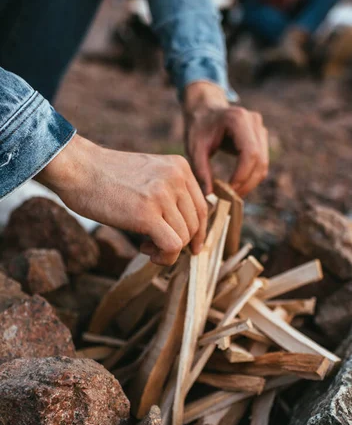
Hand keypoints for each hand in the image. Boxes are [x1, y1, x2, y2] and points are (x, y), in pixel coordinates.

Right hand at [37, 134, 207, 265]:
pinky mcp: (147, 213)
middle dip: (180, 243)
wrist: (76, 168)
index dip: (198, 232)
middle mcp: (176, 178)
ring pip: (184, 237)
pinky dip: (163, 257)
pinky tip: (145, 250)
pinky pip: (172, 246)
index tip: (191, 247)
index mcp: (179, 167)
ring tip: (145, 246)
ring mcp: (163, 194)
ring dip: (166, 251)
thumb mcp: (148, 175)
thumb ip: (169, 192)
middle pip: (194, 225)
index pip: (202, 207)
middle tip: (155, 246)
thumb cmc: (105, 176)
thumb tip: (187, 230)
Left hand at [183, 82, 268, 196]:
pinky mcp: (261, 138)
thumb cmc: (198, 127)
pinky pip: (261, 163)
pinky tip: (236, 186)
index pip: (250, 153)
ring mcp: (260, 129)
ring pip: (263, 164)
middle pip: (260, 161)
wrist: (205, 109)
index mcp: (238, 119)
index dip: (242, 176)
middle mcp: (254, 122)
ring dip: (250, 183)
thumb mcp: (195, 149)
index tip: (228, 191)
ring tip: (232, 194)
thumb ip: (201, 172)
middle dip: (246, 183)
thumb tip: (210, 199)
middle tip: (229, 199)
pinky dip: (251, 177)